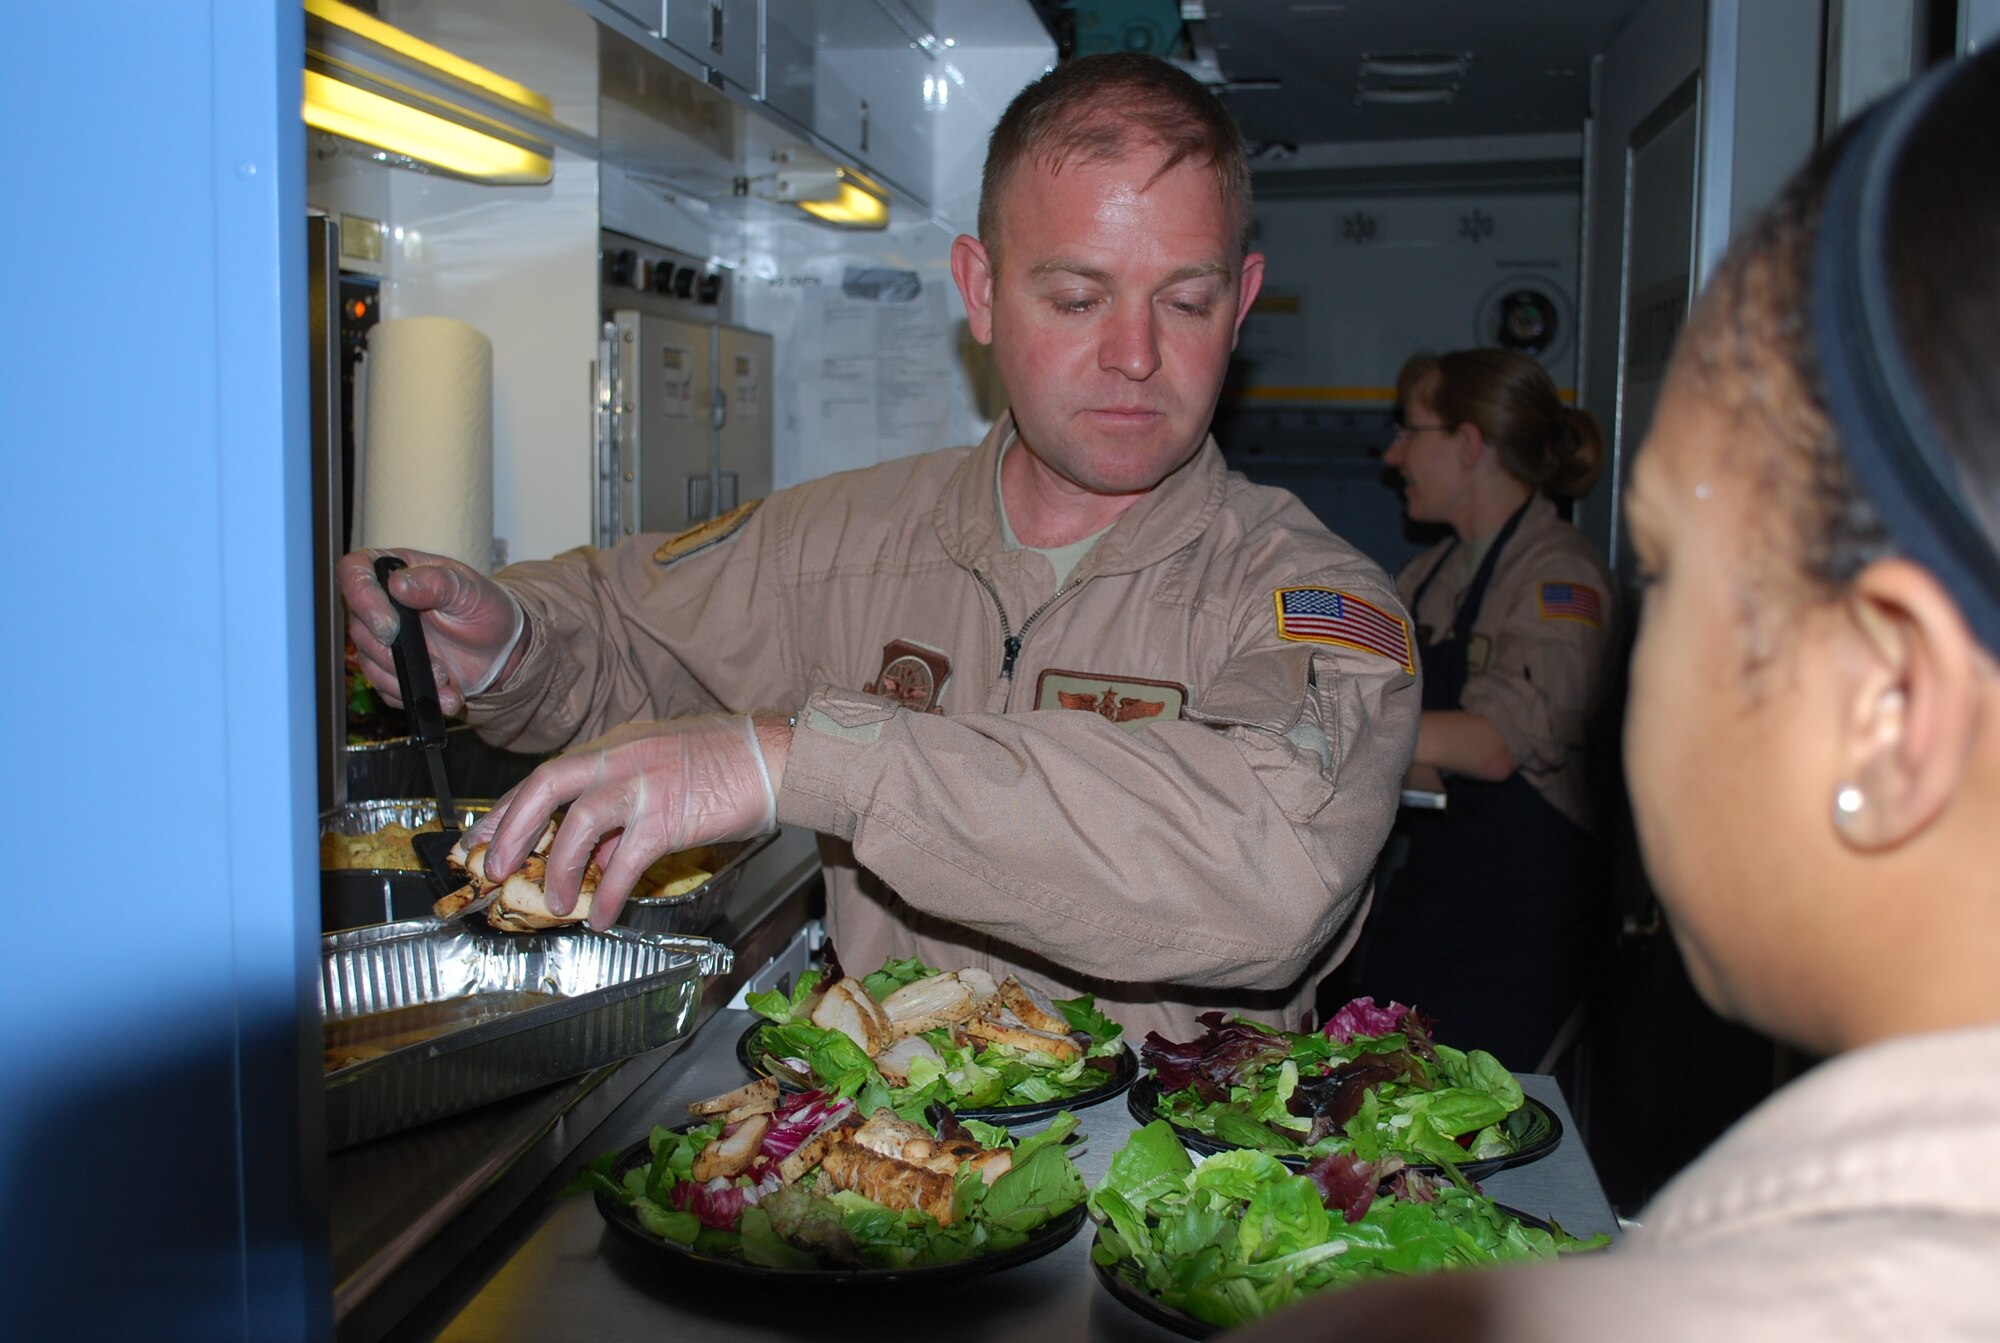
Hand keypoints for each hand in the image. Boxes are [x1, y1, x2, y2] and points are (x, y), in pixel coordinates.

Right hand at [337, 547, 524, 714]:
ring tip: (447, 681)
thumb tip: (398, 584)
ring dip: (408, 680)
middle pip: (359, 628)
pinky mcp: (392, 671)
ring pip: (370, 664)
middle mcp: (381, 605)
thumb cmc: (483, 607)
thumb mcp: (469, 589)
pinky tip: (446, 696)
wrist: (499, 647)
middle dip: (394, 654)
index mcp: (395, 572)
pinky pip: (388, 690)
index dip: (361, 597)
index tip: (391, 626)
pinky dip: (417, 696)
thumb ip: (437, 582)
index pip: (354, 572)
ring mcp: (383, 640)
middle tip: (435, 664)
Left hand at [462, 714, 784, 929]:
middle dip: (511, 830)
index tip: (485, 839)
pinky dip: (610, 893)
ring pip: (578, 822)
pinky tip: (606, 915)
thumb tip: (598, 856)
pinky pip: (626, 862)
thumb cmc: (727, 763)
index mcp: (615, 747)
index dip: (509, 810)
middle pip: (546, 786)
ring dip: (558, 867)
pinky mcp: (670, 815)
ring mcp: (645, 784)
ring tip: (556, 903)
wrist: (777, 757)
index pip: (547, 775)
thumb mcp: (662, 773)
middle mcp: (621, 758)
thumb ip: (623, 811)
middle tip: (495, 869)